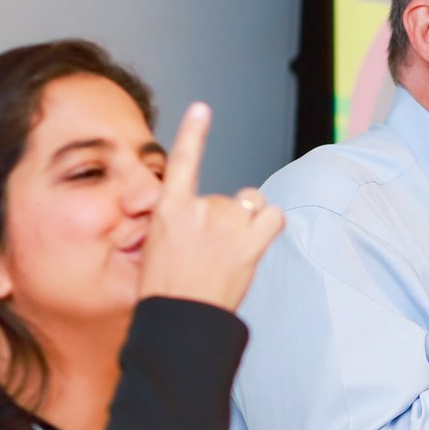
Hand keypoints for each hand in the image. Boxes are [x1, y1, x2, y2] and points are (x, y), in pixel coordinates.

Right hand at [137, 103, 284, 311]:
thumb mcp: (155, 246)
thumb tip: (200, 214)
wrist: (179, 320)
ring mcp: (226, 225)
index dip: (194, 132)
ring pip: (251, 206)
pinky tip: (257, 240)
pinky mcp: (250, 243)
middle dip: (224, 220)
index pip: (183, 161)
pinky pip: (273, 217)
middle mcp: (199, 209)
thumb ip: (180, 220)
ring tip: (230, 254)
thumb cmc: (166, 290)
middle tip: (210, 254)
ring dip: (247, 224)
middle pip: (227, 198)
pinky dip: (270, 224)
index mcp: (169, 208)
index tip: (202, 109)